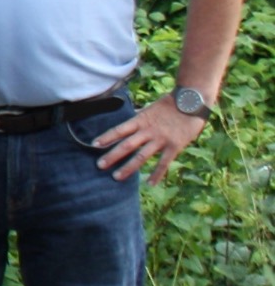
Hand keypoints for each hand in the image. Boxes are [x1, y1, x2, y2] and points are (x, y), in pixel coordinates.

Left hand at [93, 97, 209, 184]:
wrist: (192, 102)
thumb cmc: (170, 105)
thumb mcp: (150, 109)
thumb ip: (139, 118)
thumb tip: (127, 123)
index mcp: (141, 120)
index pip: (119, 130)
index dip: (106, 137)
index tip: (94, 145)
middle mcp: (148, 131)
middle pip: (126, 145)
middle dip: (112, 156)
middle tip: (99, 165)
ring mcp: (161, 139)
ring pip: (141, 156)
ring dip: (128, 167)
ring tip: (116, 177)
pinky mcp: (174, 146)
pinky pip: (164, 163)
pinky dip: (157, 174)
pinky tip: (150, 184)